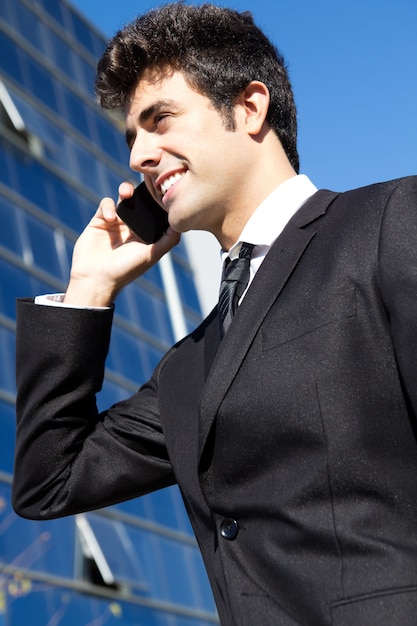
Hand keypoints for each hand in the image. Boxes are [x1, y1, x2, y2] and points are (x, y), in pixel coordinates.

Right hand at [64, 182, 179, 306]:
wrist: (96, 278)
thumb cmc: (126, 270)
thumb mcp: (151, 255)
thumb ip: (168, 241)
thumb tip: (181, 224)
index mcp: (147, 234)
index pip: (156, 212)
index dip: (160, 200)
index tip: (163, 190)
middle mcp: (133, 227)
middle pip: (141, 201)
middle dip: (144, 191)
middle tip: (146, 185)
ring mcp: (117, 222)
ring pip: (124, 198)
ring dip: (126, 190)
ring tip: (127, 193)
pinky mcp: (100, 220)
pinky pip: (106, 204)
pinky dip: (108, 207)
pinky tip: (110, 218)